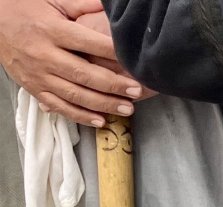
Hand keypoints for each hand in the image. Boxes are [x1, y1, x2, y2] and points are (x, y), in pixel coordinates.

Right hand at [0, 0, 144, 126]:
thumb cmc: (27, 9)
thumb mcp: (53, 1)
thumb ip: (82, 6)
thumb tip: (112, 7)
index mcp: (51, 30)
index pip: (87, 43)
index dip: (112, 53)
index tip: (134, 62)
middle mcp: (44, 54)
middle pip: (83, 74)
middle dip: (113, 85)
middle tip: (136, 92)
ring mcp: (37, 74)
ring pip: (73, 94)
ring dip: (102, 104)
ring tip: (127, 108)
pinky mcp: (32, 88)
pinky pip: (58, 106)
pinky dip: (80, 116)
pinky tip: (100, 120)